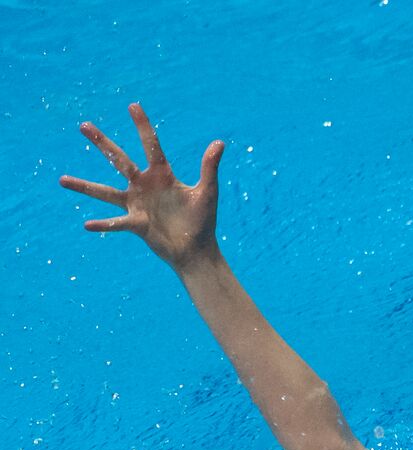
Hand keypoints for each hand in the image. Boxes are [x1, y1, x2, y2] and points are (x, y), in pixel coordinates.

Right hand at [59, 104, 224, 268]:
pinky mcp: (136, 224)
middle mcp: (144, 185)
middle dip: (102, 143)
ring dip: (85, 186)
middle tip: (83, 125)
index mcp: (162, 174)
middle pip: (119, 160)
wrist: (196, 249)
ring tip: (62, 180)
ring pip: (106, 192)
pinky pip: (116, 223)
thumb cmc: (203, 220)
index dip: (142, 126)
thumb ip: (209, 168)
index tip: (132, 105)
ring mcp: (137, 204)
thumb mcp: (207, 192)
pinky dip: (103, 224)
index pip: (151, 145)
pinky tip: (87, 224)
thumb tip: (219, 143)